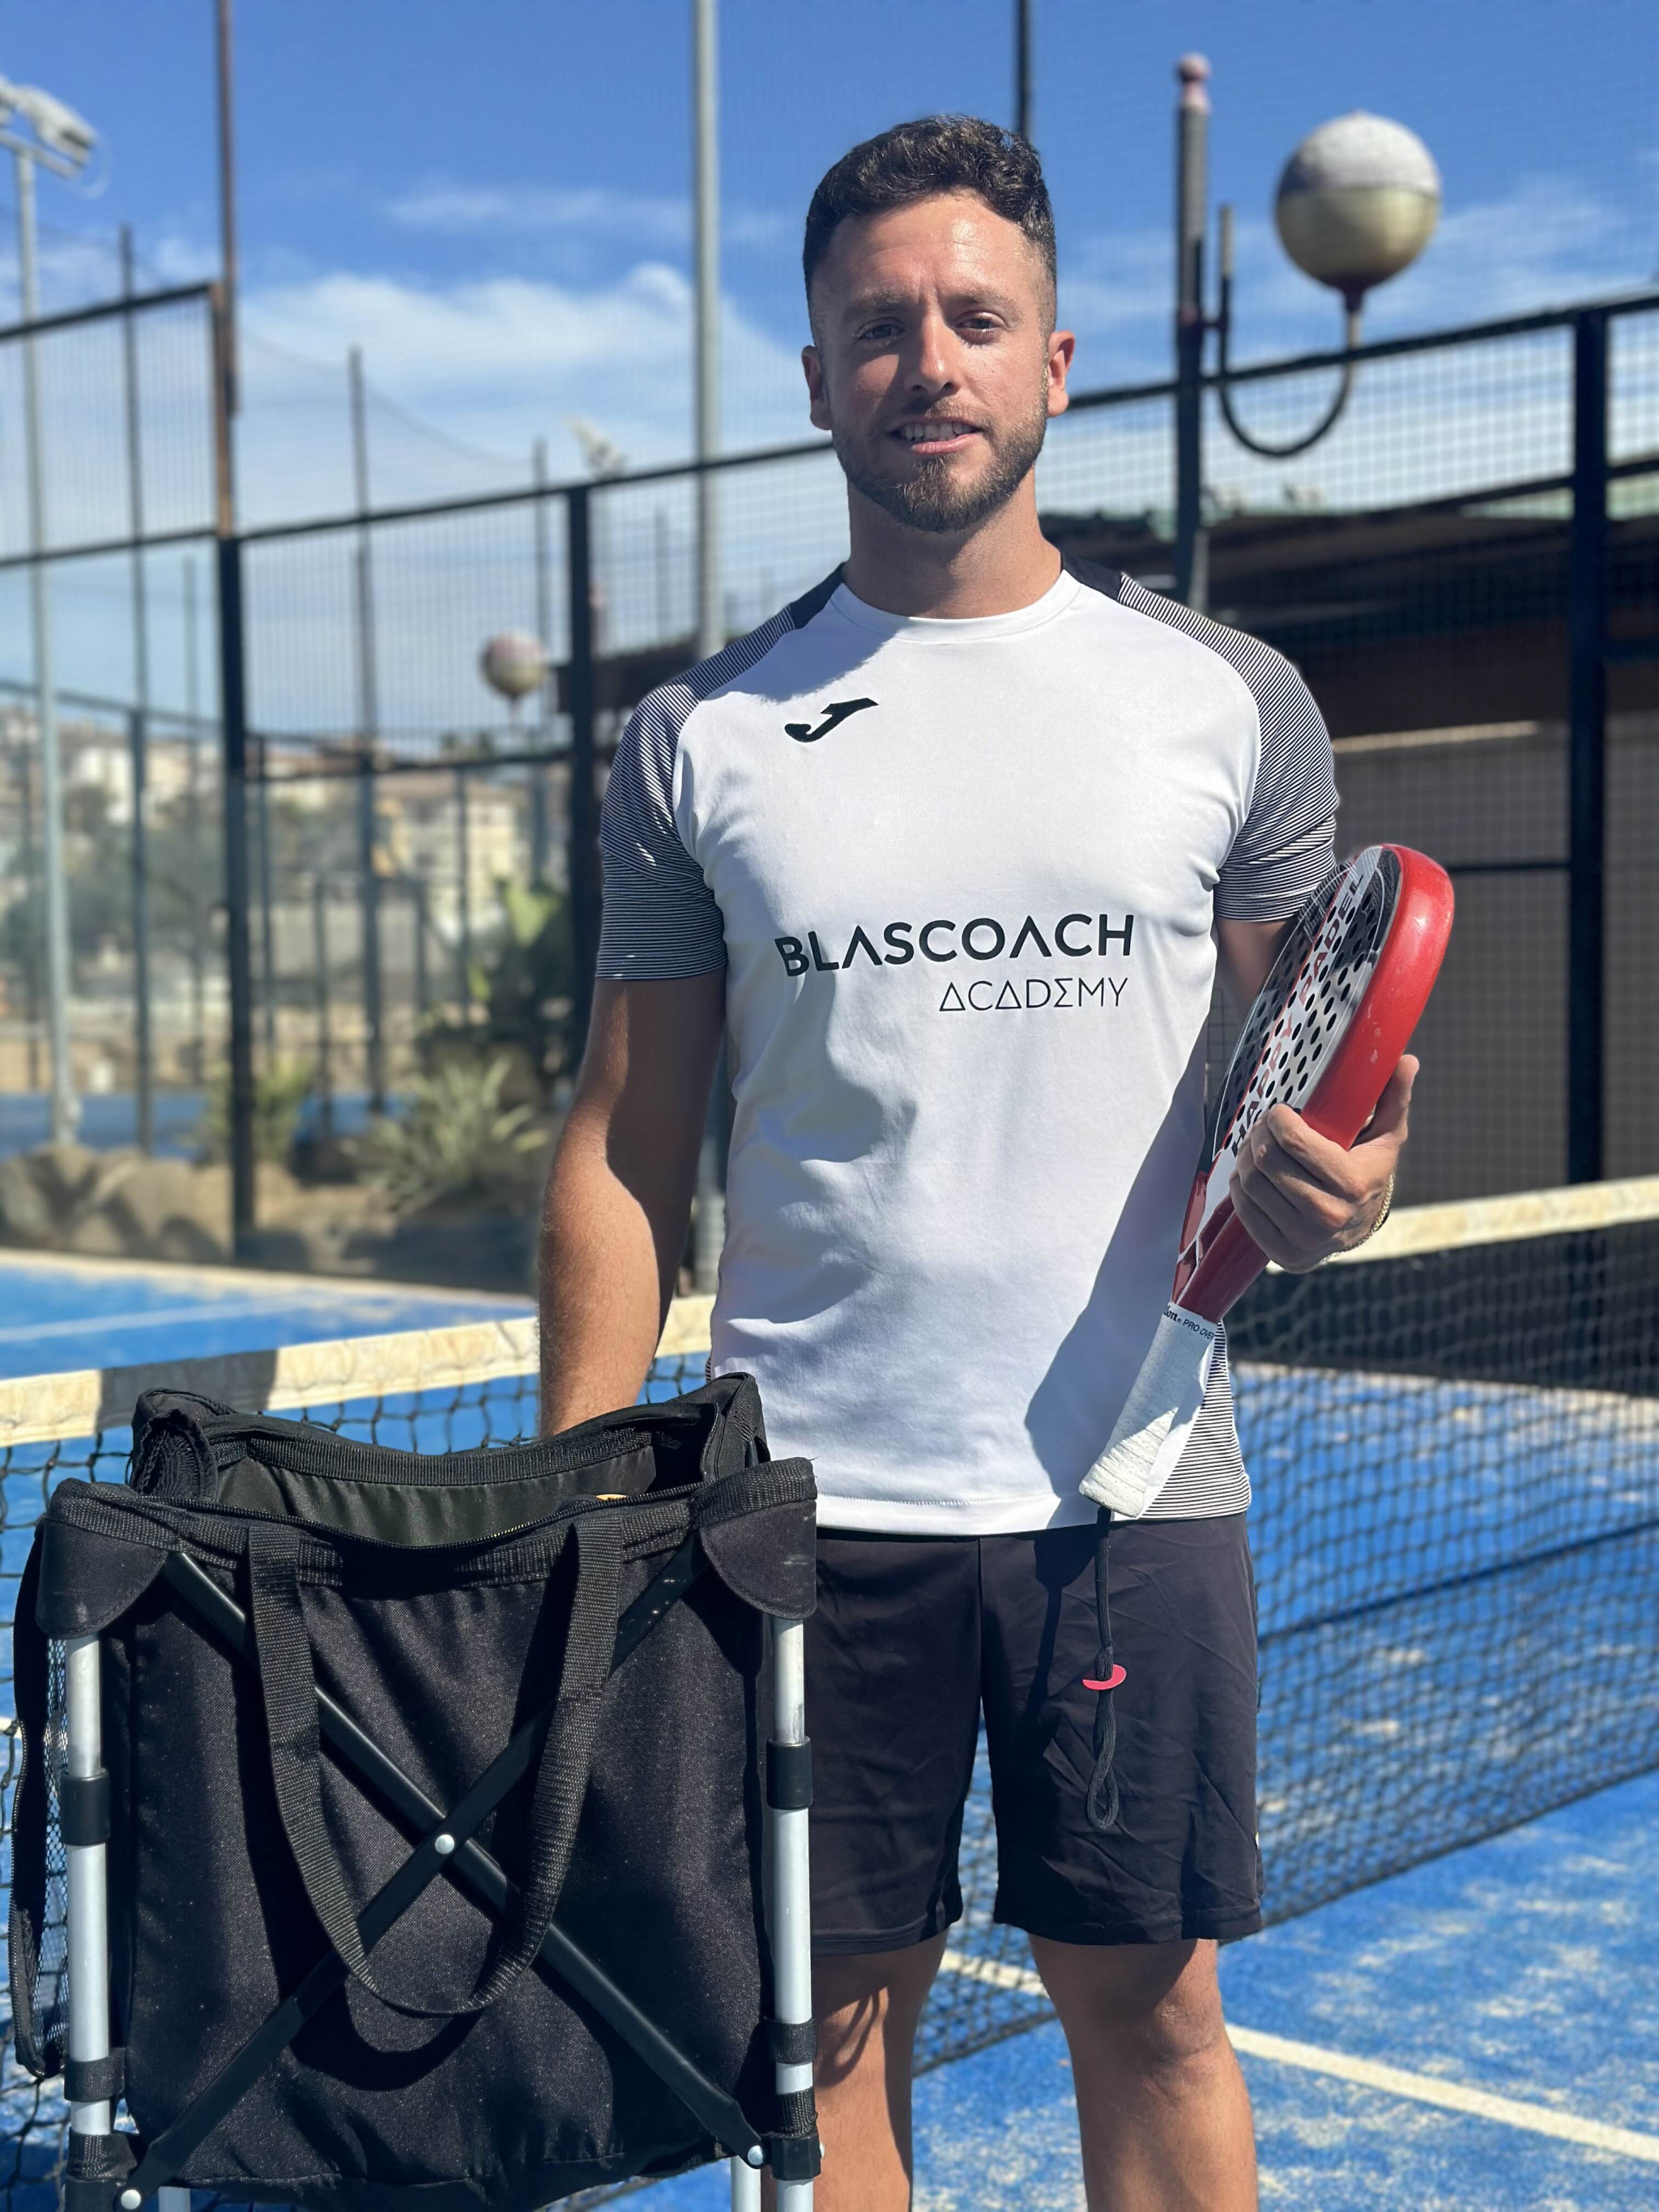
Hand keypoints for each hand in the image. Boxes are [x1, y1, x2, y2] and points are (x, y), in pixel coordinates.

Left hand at [1228, 1056, 1416, 1271]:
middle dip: (1258, 1134)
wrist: (1360, 1227)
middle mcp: (1327, 1215)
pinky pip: (1243, 1208)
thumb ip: (1394, 1097)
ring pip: (1250, 1182)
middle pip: (1266, 1160)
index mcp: (1353, 1183)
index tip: (1280, 1112)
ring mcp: (1302, 1238)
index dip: (1278, 1119)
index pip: (1294, 1142)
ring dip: (1245, 1156)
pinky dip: (1240, 1184)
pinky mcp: (1281, 1253)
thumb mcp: (1385, 1135)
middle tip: (1263, 1126)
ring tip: (1256, 1146)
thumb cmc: (1368, 1171)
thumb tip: (1406, 1060)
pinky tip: (1252, 1173)